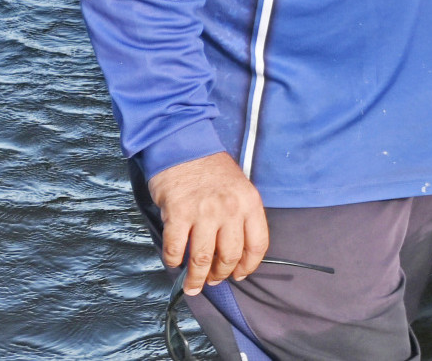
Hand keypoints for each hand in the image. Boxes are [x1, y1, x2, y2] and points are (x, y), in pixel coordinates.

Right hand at [149, 152, 267, 296]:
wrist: (184, 147)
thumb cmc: (212, 169)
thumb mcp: (240, 188)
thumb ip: (241, 216)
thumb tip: (236, 251)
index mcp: (250, 203)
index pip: (257, 244)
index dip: (249, 266)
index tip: (240, 274)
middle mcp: (230, 210)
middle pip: (230, 256)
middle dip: (221, 275)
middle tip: (214, 281)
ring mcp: (203, 213)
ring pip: (202, 259)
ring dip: (196, 278)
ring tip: (193, 286)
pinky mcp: (178, 215)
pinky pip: (176, 250)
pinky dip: (174, 261)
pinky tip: (175, 262)